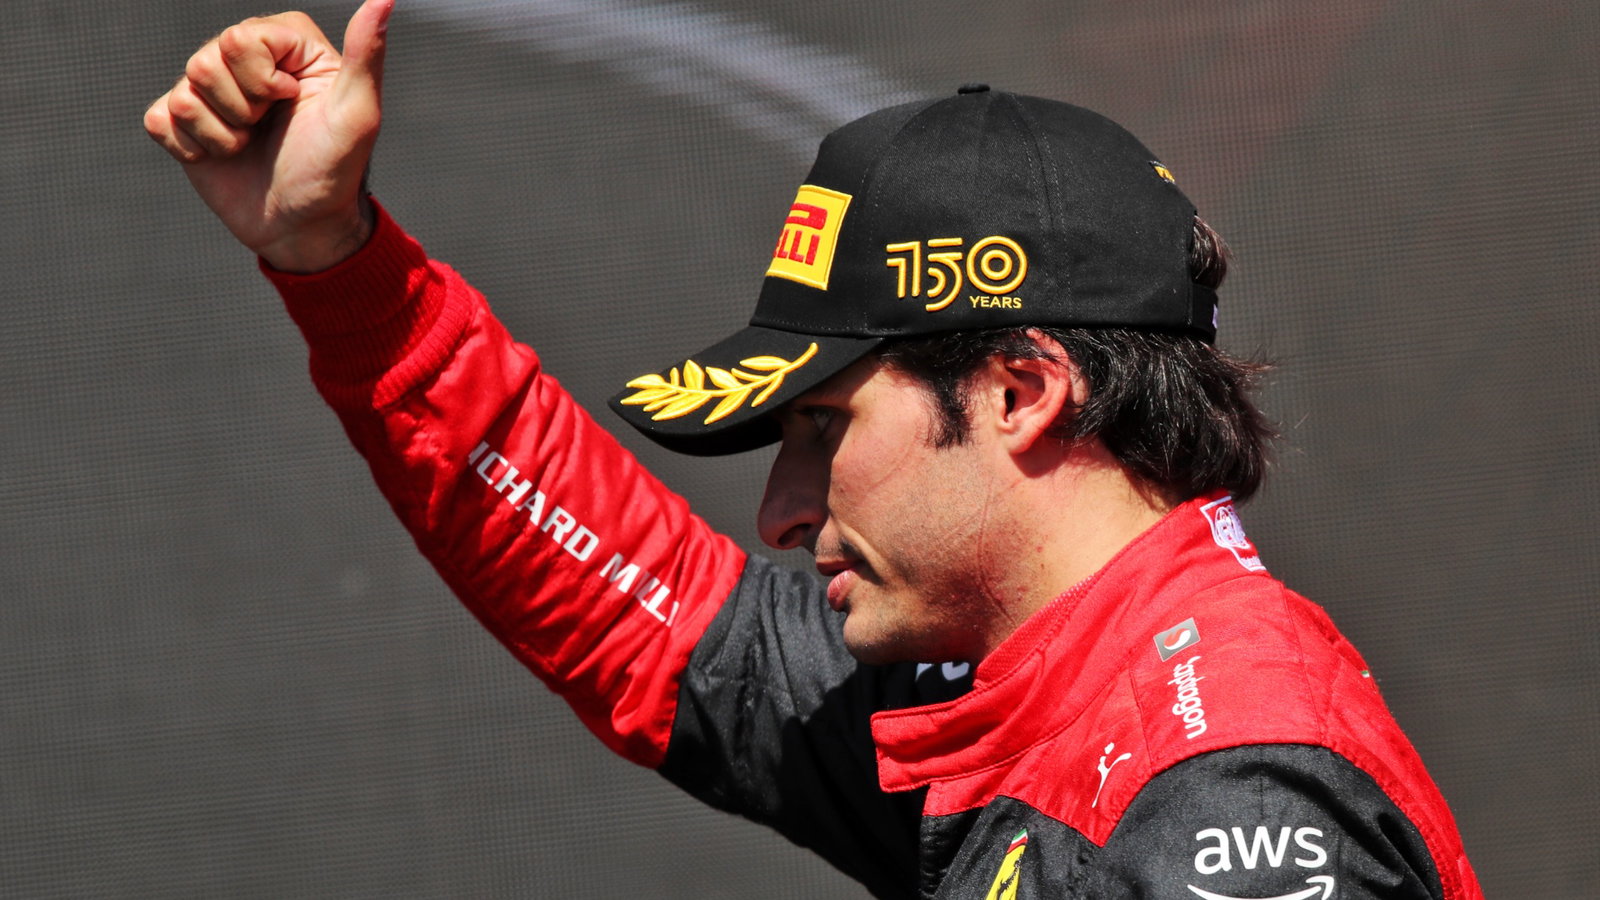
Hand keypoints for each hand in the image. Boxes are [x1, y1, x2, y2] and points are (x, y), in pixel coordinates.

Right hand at [144, 0, 393, 272]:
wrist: (304, 226)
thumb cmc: (336, 169)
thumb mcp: (358, 113)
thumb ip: (367, 53)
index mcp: (285, 42)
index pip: (241, 39)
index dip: (262, 82)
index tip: (292, 103)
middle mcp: (244, 58)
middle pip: (205, 62)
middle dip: (241, 110)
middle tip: (269, 128)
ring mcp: (210, 90)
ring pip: (183, 95)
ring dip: (222, 135)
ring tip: (250, 145)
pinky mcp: (183, 123)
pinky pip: (160, 121)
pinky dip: (193, 150)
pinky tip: (223, 157)